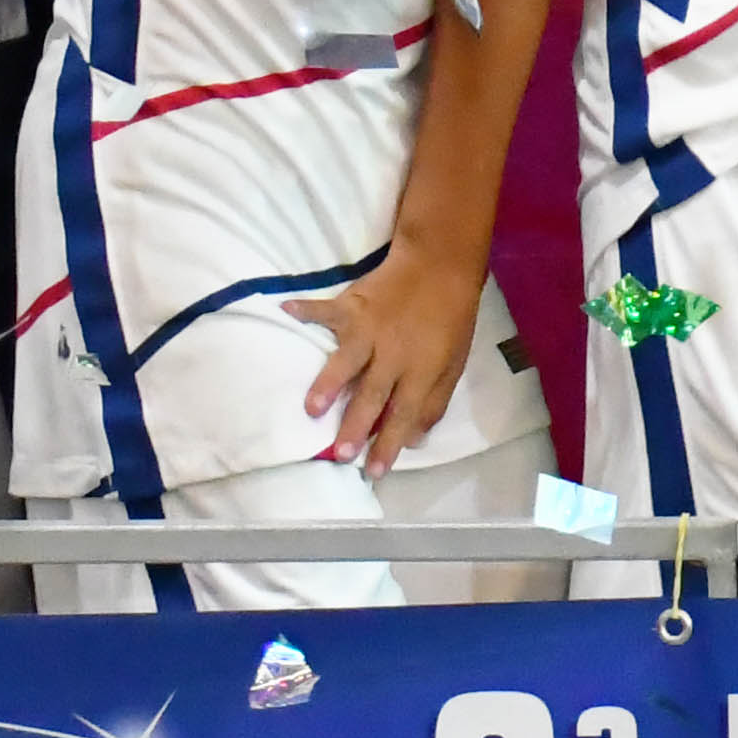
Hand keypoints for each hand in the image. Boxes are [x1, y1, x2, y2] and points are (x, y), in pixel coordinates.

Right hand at [289, 244, 485, 476]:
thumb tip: (415, 440)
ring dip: (329, 384)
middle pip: (373, 394)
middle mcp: (393, 353)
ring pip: (347, 360)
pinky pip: (325, 310)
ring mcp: (370, 328)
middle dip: (356, 425)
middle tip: (340, 454)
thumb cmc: (448, 319)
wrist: (439, 266)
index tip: (374, 472)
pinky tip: (284, 311)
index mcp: (421, 369)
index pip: (405, 413)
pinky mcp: (352, 305)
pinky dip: (305, 310)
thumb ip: (434, 402)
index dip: (390, 443)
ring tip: (312, 408)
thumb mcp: (454, 364)